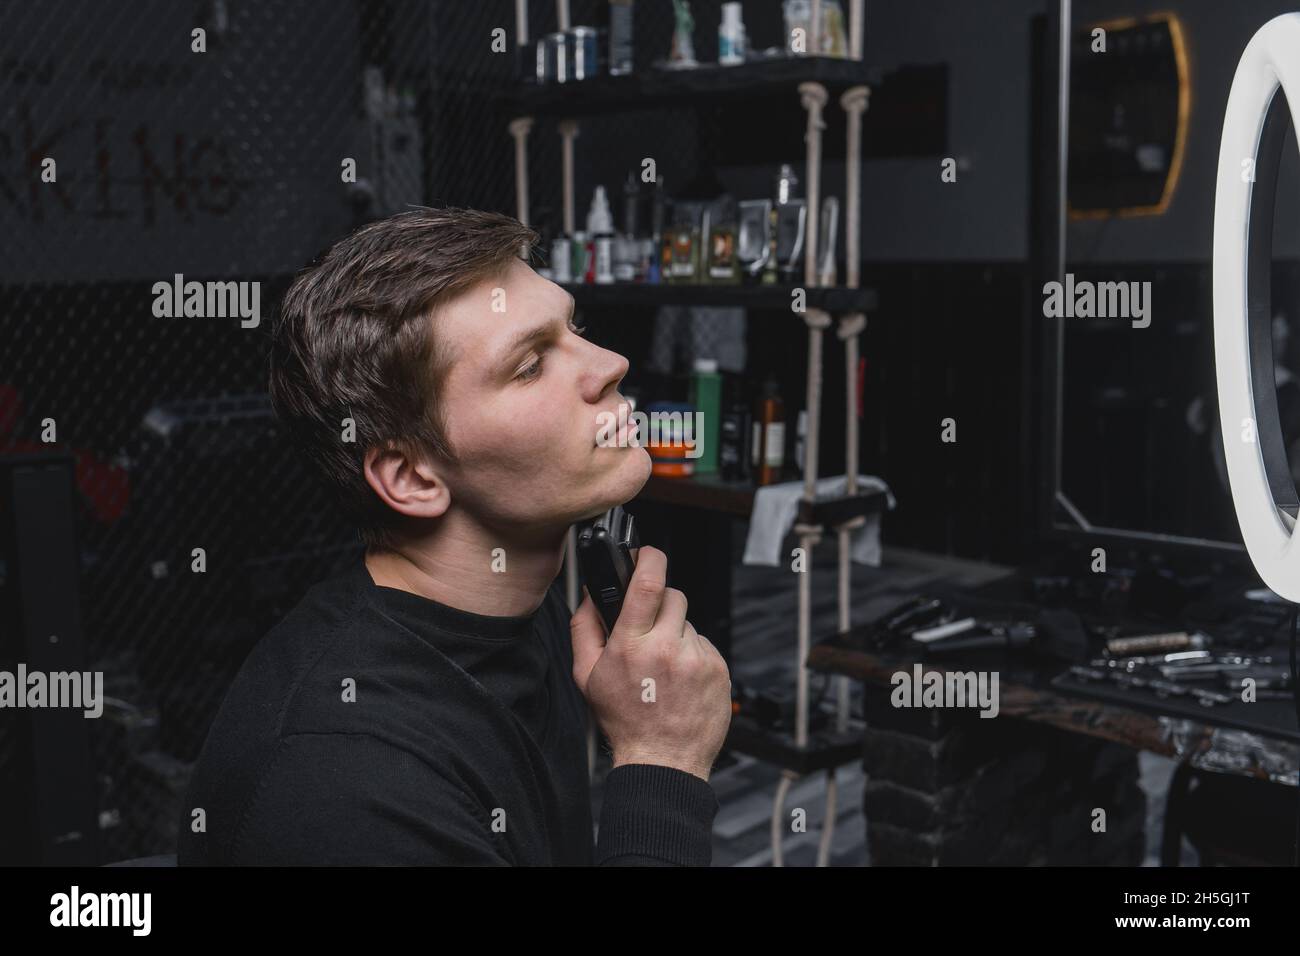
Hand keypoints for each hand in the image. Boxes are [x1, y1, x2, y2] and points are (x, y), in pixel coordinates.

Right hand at [570, 546, 731, 780]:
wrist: (664, 760)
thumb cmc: (625, 719)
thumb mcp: (587, 676)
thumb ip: (584, 628)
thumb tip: (589, 594)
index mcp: (631, 645)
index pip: (647, 582)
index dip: (648, 558)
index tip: (647, 553)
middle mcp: (666, 648)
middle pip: (672, 596)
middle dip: (661, 604)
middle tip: (650, 631)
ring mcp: (696, 658)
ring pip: (688, 622)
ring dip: (676, 634)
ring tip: (665, 666)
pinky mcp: (718, 668)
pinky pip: (705, 644)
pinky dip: (693, 654)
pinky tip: (682, 678)